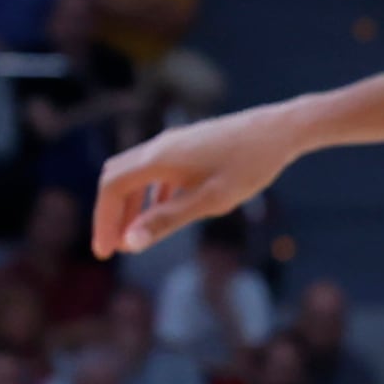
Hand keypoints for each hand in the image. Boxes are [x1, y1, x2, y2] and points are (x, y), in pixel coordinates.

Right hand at [93, 100, 302, 257]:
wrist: (280, 130)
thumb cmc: (249, 166)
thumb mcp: (210, 201)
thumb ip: (167, 221)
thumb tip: (130, 243)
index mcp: (158, 158)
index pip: (112, 188)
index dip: (103, 221)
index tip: (104, 253)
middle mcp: (159, 146)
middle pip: (116, 178)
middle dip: (110, 214)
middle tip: (111, 248)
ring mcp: (173, 143)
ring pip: (135, 174)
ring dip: (129, 206)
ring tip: (132, 237)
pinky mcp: (188, 145)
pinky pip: (155, 171)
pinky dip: (148, 195)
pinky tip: (159, 214)